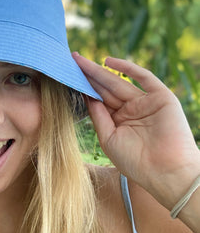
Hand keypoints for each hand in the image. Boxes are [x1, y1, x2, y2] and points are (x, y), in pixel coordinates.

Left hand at [73, 54, 199, 207]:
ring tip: (80, 60)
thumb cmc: (135, 162)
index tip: (67, 78)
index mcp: (119, 121)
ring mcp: (146, 102)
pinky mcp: (161, 97)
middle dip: (88, 76)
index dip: (84, 89)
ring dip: (99, 70)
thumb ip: (98, 117)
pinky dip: (128, 68)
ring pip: (118, 82)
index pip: (98, 101)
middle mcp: (131, 110)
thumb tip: (86, 97)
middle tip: (71, 61)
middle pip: (106, 89)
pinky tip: (108, 61)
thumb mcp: (108, 139)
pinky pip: (144, 77)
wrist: (165, 172)